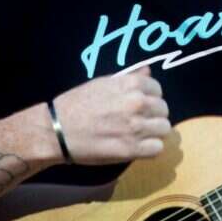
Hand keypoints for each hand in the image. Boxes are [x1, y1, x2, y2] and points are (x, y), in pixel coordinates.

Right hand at [50, 67, 170, 163]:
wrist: (56, 130)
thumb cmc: (76, 104)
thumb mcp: (102, 83)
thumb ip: (129, 78)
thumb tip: (148, 71)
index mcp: (131, 85)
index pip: (158, 90)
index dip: (149, 98)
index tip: (138, 106)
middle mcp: (138, 103)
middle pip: (163, 110)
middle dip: (153, 115)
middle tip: (137, 122)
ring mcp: (136, 127)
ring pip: (164, 129)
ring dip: (153, 132)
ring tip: (138, 135)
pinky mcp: (131, 149)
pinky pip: (158, 148)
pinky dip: (149, 149)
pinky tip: (137, 147)